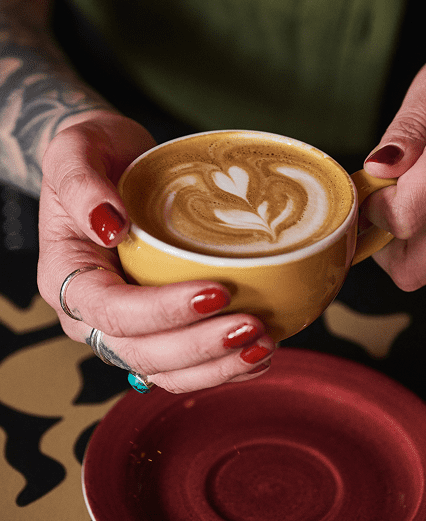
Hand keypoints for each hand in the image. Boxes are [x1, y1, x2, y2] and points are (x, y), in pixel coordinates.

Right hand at [37, 111, 273, 391]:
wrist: (112, 167)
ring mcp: (122, 329)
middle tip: (253, 327)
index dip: (163, 311)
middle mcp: (90, 315)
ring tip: (263, 347)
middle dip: (200, 348)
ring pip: (164, 371)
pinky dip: (220, 368)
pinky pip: (182, 365)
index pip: (112, 311)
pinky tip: (257, 356)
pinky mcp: (154, 329)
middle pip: (141, 352)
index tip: (217, 291)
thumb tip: (109, 224)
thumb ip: (81, 183)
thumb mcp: (75, 149)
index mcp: (67, 276)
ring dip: (216, 367)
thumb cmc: (95, 156)